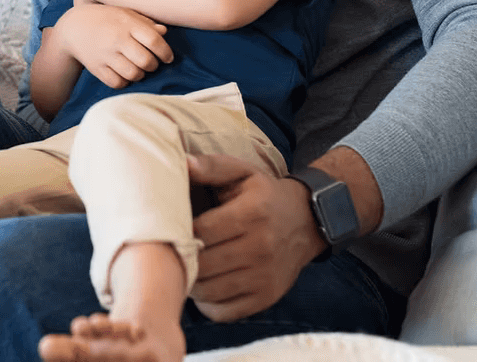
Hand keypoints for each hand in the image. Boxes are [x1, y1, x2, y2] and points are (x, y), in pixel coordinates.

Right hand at [53, 2, 172, 88]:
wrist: (73, 27)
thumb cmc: (105, 18)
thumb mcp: (124, 14)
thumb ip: (144, 23)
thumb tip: (164, 32)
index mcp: (126, 24)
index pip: (154, 40)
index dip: (165, 52)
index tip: (167, 57)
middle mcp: (116, 40)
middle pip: (146, 61)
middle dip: (153, 65)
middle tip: (151, 63)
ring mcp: (105, 55)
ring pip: (133, 74)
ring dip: (140, 74)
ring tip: (138, 68)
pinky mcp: (96, 68)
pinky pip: (117, 83)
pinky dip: (125, 81)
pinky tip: (124, 74)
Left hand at [187, 153, 325, 320]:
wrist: (306, 222)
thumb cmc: (263, 194)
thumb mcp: (241, 171)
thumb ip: (211, 166)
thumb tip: (183, 163)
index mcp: (251, 214)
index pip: (201, 231)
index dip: (179, 231)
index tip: (170, 227)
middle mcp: (261, 248)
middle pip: (203, 265)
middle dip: (181, 259)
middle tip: (172, 251)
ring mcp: (265, 277)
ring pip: (210, 292)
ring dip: (191, 283)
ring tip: (186, 267)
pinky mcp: (267, 297)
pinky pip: (225, 312)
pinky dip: (208, 304)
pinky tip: (205, 285)